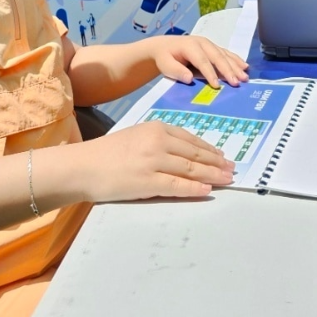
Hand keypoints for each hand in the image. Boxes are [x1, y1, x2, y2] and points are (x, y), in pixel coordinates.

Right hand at [86, 121, 234, 201]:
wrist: (85, 165)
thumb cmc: (109, 152)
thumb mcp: (137, 135)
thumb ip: (159, 139)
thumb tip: (184, 151)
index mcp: (156, 127)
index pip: (190, 138)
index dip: (209, 148)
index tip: (222, 156)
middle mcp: (158, 141)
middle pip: (195, 153)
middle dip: (216, 162)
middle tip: (232, 168)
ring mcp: (154, 162)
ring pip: (191, 168)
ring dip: (212, 174)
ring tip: (227, 179)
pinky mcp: (148, 182)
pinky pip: (177, 185)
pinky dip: (195, 187)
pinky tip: (207, 189)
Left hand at [146, 35, 248, 87]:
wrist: (164, 46)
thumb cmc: (165, 57)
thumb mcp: (165, 65)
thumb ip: (176, 71)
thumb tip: (189, 79)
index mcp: (190, 46)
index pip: (202, 61)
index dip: (210, 73)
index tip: (217, 86)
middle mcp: (202, 43)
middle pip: (217, 57)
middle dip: (228, 70)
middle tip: (237, 82)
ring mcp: (209, 44)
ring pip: (224, 54)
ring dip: (235, 66)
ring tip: (245, 76)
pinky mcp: (212, 47)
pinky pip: (226, 53)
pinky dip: (236, 60)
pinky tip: (244, 66)